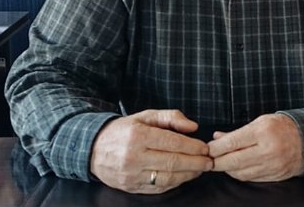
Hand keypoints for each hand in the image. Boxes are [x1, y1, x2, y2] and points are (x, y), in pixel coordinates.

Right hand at [89, 109, 212, 193]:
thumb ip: (170, 117)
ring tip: (200, 169)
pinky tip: (184, 176)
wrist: (94, 149)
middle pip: (172, 162)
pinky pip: (158, 188)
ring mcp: (132, 175)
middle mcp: (134, 157)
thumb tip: (193, 126)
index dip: (192, 146)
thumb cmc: (123, 130)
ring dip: (188, 175)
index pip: (172, 143)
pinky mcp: (131, 187)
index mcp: (138, 136)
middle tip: (209, 161)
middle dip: (195, 163)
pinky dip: (175, 183)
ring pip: (167, 178)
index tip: (205, 148)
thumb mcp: (145, 116)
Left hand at [208, 114, 303, 181]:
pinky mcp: (275, 176)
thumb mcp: (260, 122)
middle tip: (209, 160)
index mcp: (263, 132)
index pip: (232, 143)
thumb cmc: (281, 127)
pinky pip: (251, 178)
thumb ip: (237, 132)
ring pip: (240, 173)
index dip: (216, 148)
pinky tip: (235, 169)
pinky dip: (239, 174)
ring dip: (227, 169)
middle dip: (217, 162)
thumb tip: (217, 138)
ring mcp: (272, 165)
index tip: (207, 149)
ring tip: (221, 163)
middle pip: (233, 161)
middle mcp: (267, 150)